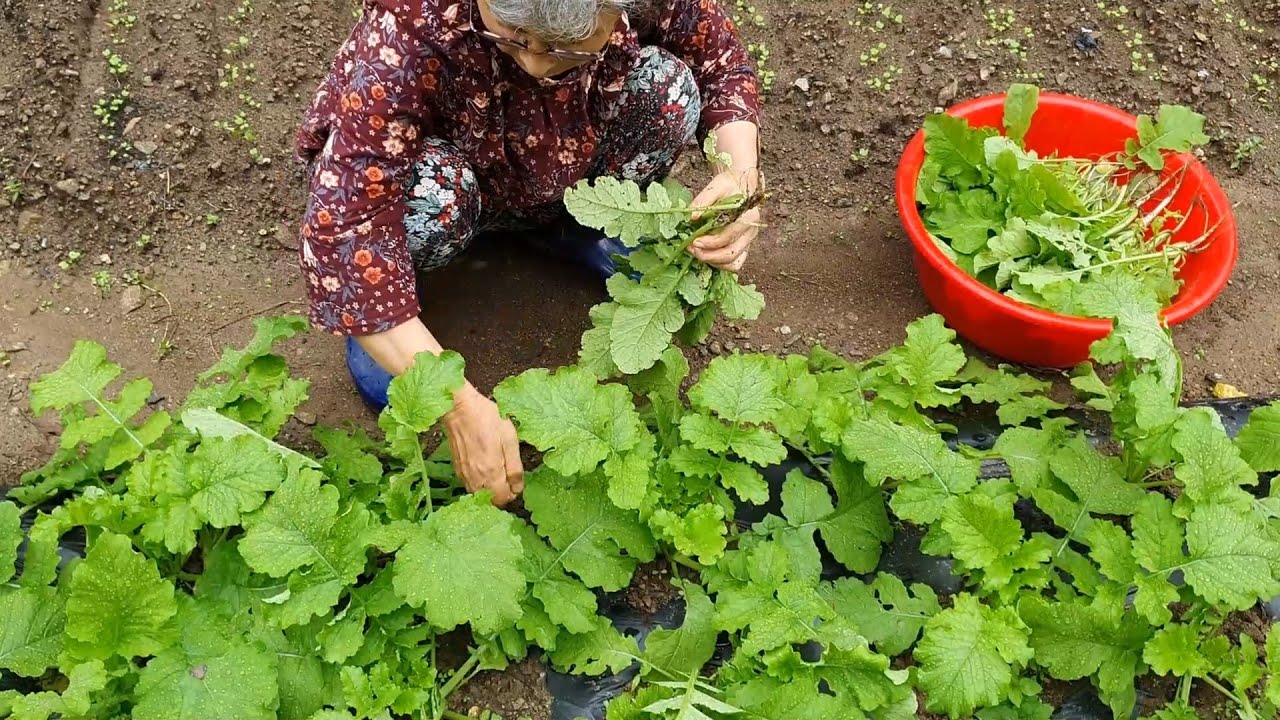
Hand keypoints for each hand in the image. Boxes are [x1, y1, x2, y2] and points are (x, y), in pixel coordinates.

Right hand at [442, 385, 523, 505]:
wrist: (460, 408)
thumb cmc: (487, 418)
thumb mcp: (510, 439)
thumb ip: (515, 468)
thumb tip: (518, 488)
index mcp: (491, 473)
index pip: (503, 500)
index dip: (513, 494)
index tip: (517, 482)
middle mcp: (475, 478)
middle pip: (490, 500)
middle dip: (502, 493)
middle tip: (509, 476)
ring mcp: (464, 474)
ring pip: (480, 494)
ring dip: (490, 489)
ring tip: (498, 470)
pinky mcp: (457, 468)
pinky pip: (470, 484)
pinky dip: (480, 482)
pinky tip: (485, 466)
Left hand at [689, 168, 763, 272]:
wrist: (742, 185)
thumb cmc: (729, 185)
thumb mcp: (716, 186)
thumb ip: (704, 200)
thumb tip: (693, 216)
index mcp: (748, 216)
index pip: (727, 237)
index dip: (709, 243)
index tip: (693, 242)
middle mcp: (751, 231)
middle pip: (730, 254)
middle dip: (708, 255)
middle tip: (691, 249)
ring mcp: (749, 241)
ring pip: (733, 263)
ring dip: (713, 262)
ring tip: (697, 253)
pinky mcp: (745, 246)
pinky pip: (735, 263)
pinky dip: (720, 264)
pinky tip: (707, 256)